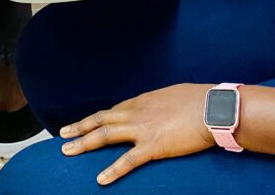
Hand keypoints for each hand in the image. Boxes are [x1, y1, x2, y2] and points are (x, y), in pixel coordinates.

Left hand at [59, 84, 214, 184]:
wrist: (212, 108)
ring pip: (105, 135)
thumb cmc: (199, 100)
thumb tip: (158, 108)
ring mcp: (143, 129)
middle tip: (62, 134)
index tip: (84, 124)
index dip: (96, 119)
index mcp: (142, 101)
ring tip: (66, 151)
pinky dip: (112, 170)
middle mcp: (137, 112)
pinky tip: (100, 179)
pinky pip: (128, 160)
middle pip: (101, 120)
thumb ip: (159, 103)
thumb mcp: (172, 95)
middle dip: (79, 127)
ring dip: (84, 143)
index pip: (113, 110)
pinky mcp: (153, 146)